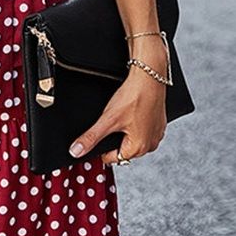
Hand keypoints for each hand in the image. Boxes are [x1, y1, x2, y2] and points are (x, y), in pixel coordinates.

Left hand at [68, 41, 167, 164]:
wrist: (149, 77)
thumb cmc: (134, 97)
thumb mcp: (108, 119)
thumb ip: (91, 137)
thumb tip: (77, 151)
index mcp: (138, 148)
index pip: (112, 158)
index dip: (101, 147)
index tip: (98, 135)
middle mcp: (150, 145)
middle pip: (123, 149)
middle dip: (113, 138)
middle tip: (111, 121)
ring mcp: (156, 134)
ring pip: (132, 139)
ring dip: (124, 131)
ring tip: (122, 115)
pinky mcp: (159, 124)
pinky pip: (142, 129)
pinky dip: (135, 124)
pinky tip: (131, 112)